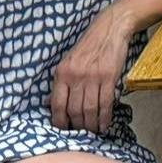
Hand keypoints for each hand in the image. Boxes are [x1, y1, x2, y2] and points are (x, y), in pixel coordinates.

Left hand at [51, 4, 137, 133]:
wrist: (110, 29)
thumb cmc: (89, 46)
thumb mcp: (68, 61)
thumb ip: (61, 82)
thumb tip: (51, 103)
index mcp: (62, 73)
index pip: (57, 104)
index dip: (60, 121)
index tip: (64, 130)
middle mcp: (75, 76)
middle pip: (74, 110)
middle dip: (78, 126)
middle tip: (81, 133)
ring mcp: (93, 77)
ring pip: (90, 109)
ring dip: (92, 124)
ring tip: (93, 131)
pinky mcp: (109, 77)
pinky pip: (105, 102)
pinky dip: (105, 117)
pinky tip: (104, 124)